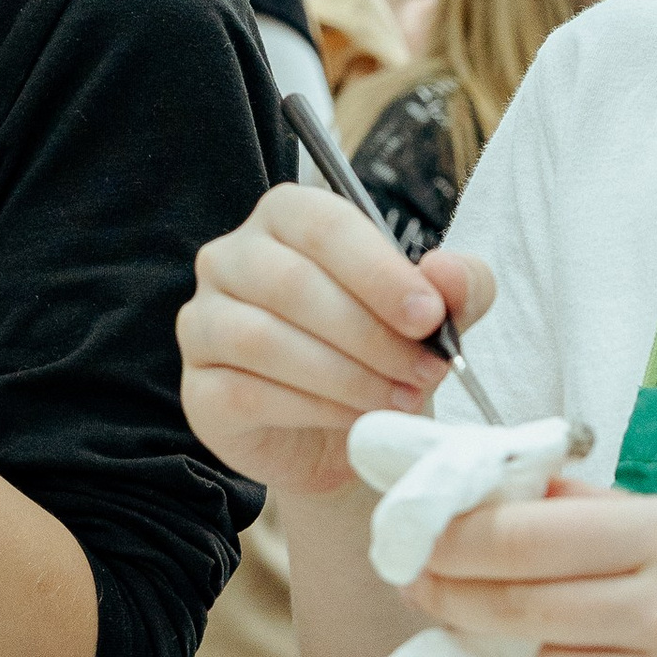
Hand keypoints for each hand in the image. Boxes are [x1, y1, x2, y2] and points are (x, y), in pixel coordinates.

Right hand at [177, 186, 494, 497]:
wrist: (346, 437)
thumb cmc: (381, 355)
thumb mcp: (436, 317)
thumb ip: (457, 287)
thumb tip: (446, 273)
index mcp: (285, 219)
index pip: (323, 224)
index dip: (379, 271)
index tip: (429, 316)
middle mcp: (229, 259)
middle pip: (292, 283)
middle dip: (371, 334)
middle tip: (424, 372)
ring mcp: (202, 323)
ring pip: (265, 339)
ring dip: (345, 375)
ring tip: (397, 400)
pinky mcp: (199, 390)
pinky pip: (247, 392)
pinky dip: (312, 410)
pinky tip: (354, 421)